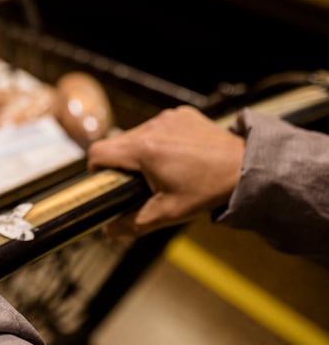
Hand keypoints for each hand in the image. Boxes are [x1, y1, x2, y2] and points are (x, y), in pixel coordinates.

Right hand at [87, 106, 244, 239]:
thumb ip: (132, 223)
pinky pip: (159, 126)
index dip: (95, 168)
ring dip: (141, 150)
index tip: (104, 180)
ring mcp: (168, 118)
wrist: (248, 168)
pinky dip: (161, 140)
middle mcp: (153, 127)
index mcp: (143, 149)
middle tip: (138, 183)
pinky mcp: (181, 114)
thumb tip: (108, 230)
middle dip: (121, 163)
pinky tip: (177, 156)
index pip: (98, 151)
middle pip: (118, 143)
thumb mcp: (167, 213)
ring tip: (162, 170)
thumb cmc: (209, 190)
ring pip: (137, 134)